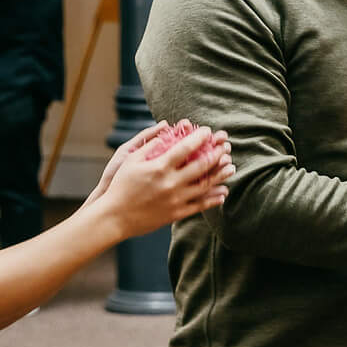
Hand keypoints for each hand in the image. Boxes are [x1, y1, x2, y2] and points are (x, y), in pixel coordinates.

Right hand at [98, 124, 232, 238]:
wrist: (114, 217)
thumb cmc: (120, 186)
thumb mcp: (131, 160)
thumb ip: (150, 145)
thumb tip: (165, 129)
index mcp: (159, 167)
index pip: (185, 148)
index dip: (200, 138)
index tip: (209, 131)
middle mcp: (170, 183)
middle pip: (201, 166)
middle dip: (217, 154)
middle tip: (226, 146)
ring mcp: (175, 200)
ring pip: (205, 186)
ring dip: (221, 176)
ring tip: (232, 167)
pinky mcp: (176, 214)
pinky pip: (199, 206)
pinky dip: (214, 199)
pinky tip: (223, 192)